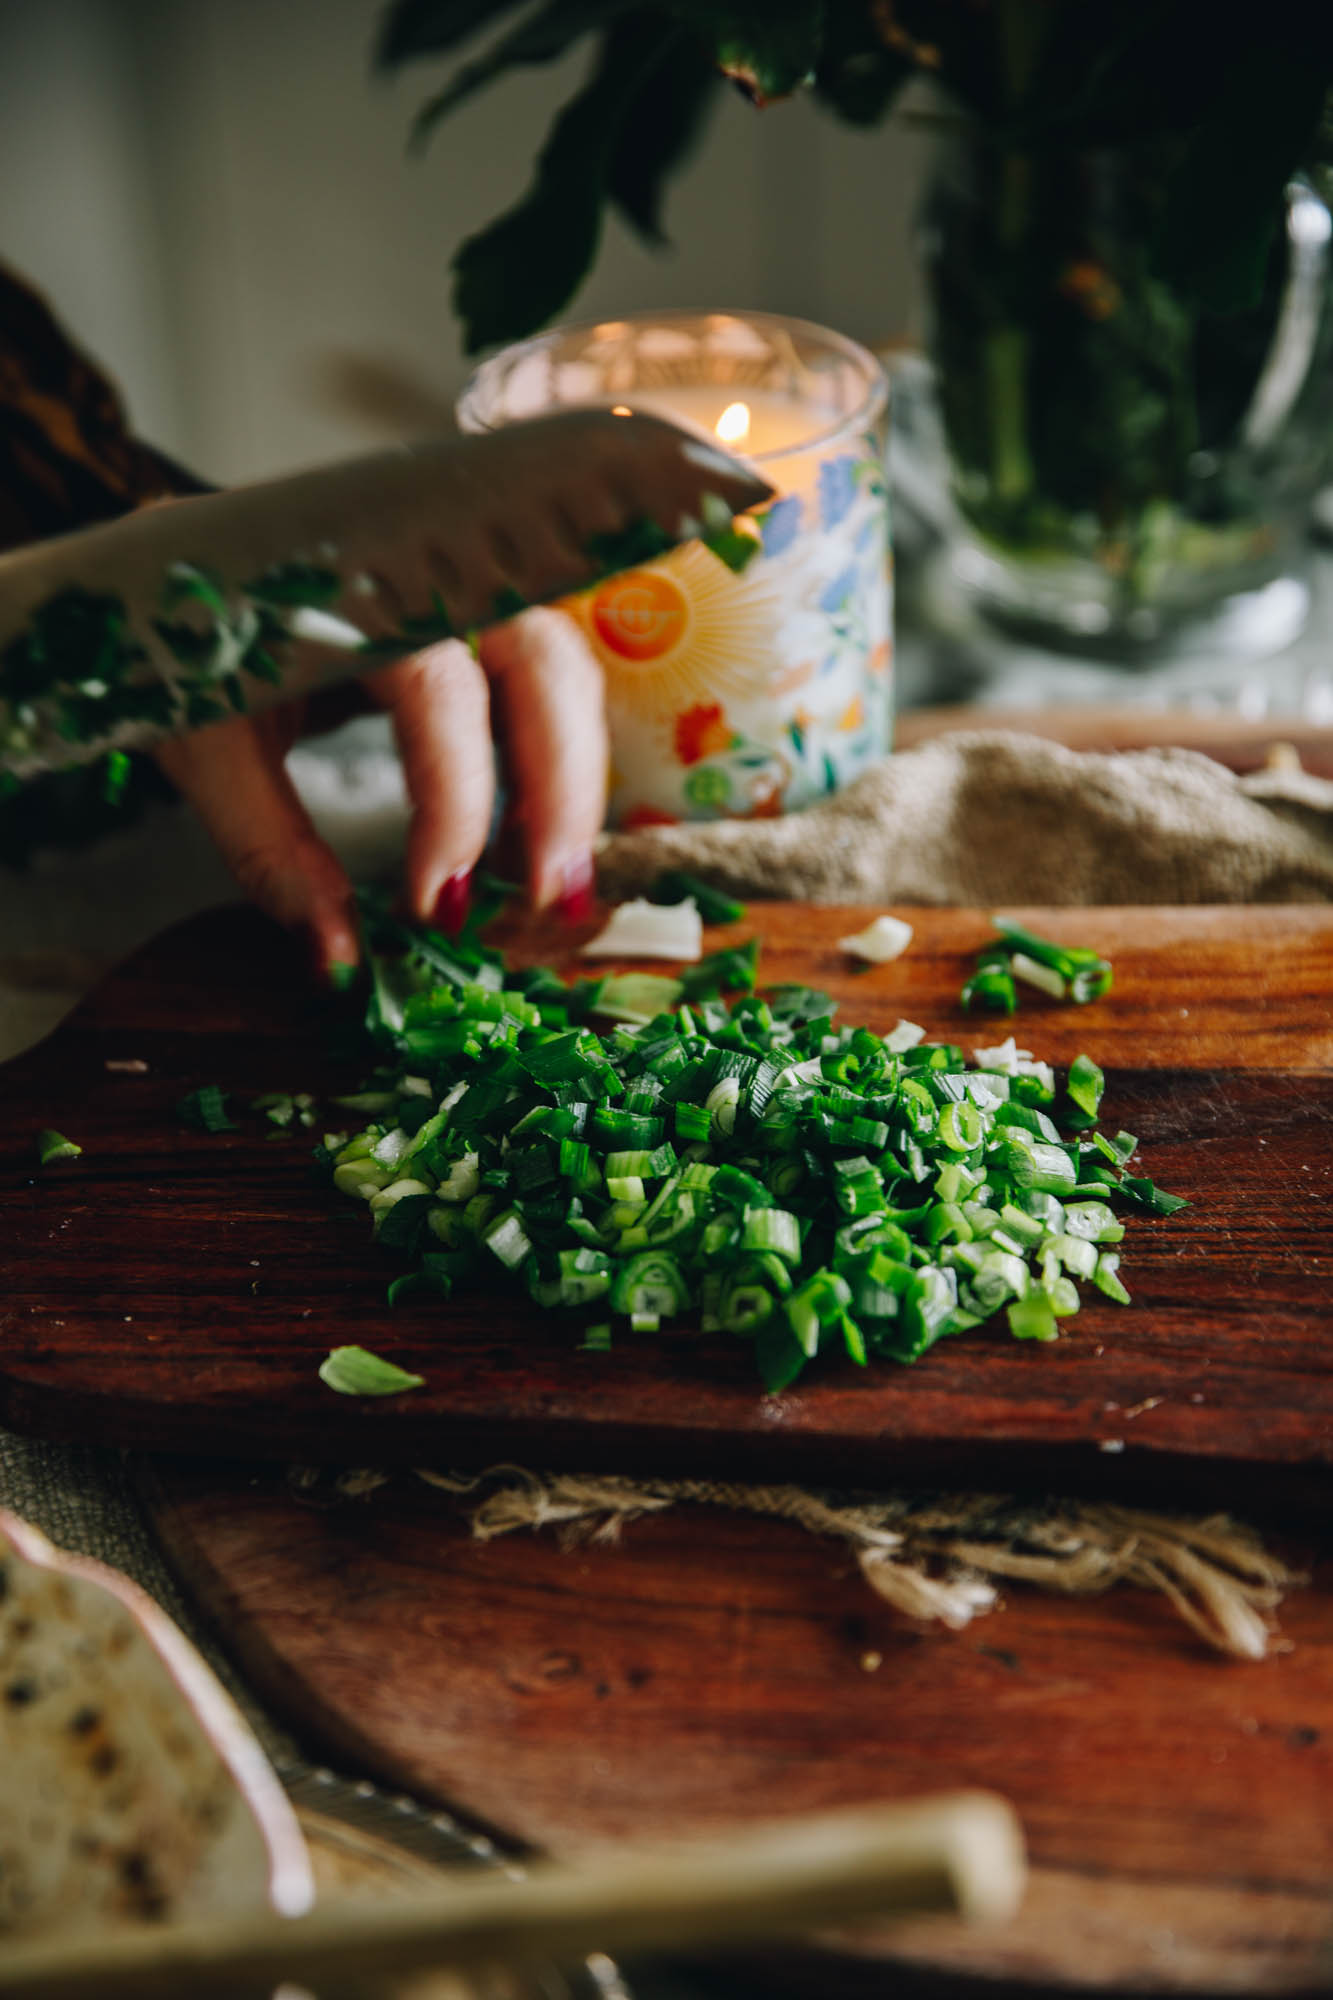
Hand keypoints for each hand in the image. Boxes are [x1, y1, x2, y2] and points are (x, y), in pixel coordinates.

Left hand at [153, 606, 606, 977]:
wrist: (177, 574)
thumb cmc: (189, 643)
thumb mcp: (208, 743)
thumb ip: (270, 846)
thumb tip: (338, 955)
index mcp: (356, 594)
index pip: (441, 693)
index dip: (456, 802)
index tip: (442, 899)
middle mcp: (432, 578)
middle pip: (543, 666)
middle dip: (561, 788)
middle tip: (548, 893)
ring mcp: (465, 590)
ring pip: (560, 669)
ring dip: (572, 775)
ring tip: (552, 877)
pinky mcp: (477, 619)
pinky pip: (543, 676)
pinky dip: (554, 752)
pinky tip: (537, 828)